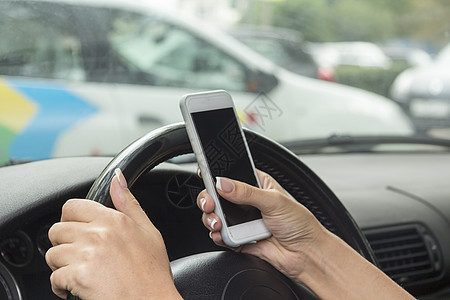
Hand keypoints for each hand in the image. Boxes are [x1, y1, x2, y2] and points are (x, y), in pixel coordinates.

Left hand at [46, 169, 181, 299]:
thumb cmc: (152, 273)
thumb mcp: (149, 231)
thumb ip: (128, 203)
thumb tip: (118, 177)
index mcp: (114, 220)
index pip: (72, 207)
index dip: (71, 220)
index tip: (77, 232)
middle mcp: (98, 234)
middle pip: (57, 230)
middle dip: (65, 244)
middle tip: (81, 256)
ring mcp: (87, 255)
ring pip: (52, 254)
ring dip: (62, 266)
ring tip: (81, 273)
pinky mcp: (78, 276)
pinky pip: (54, 278)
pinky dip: (62, 287)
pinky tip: (78, 288)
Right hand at [197, 169, 327, 279]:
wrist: (306, 255)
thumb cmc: (300, 224)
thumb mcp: (274, 201)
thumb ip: (246, 192)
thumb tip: (223, 184)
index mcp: (257, 185)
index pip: (232, 174)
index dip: (217, 175)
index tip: (205, 175)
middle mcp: (247, 202)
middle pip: (217, 196)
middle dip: (208, 199)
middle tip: (210, 203)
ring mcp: (242, 221)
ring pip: (216, 216)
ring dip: (212, 219)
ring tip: (218, 223)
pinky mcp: (239, 239)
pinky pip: (222, 236)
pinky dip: (218, 236)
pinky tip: (221, 235)